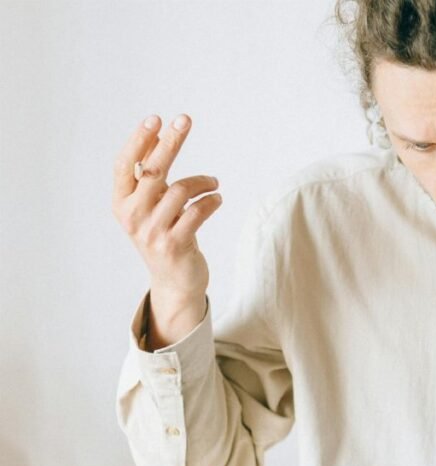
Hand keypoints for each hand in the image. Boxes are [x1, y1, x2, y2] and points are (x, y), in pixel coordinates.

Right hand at [112, 114, 221, 345]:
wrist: (175, 281)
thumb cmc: (164, 234)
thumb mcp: (151, 206)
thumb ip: (150, 177)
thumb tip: (158, 134)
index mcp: (121, 203)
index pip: (125, 165)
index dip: (139, 141)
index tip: (156, 119)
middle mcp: (132, 217)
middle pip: (153, 171)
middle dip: (170, 142)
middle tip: (185, 120)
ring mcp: (152, 232)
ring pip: (180, 190)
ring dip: (203, 182)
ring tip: (214, 183)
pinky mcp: (174, 245)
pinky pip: (197, 212)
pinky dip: (211, 201)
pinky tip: (217, 198)